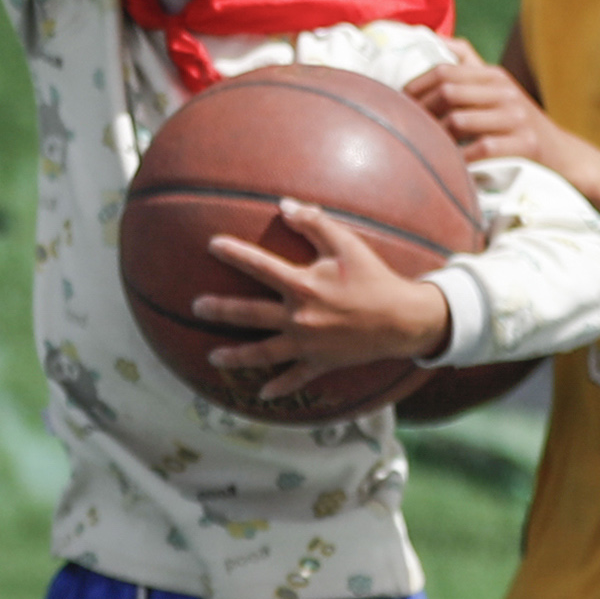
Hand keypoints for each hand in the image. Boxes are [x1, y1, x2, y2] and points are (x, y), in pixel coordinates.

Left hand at [198, 200, 457, 406]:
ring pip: (263, 353)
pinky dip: (280, 387)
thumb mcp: (347, 243)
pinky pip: (296, 378)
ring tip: (213, 357)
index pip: (259, 266)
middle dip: (219, 310)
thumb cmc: (374, 277)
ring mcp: (308, 344)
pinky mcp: (321, 362)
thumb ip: (315, 223)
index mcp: (303, 286)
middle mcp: (299, 317)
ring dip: (236, 356)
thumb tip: (284, 205)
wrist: (403, 318)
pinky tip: (262, 394)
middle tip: (196, 307)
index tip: (212, 245)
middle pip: (249, 314)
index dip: (234, 254)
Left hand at [406, 46, 581, 185]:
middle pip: (447, 93)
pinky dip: (460, 159)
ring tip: (425, 147)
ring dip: (436, 137)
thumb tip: (437, 38)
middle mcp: (505, 91)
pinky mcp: (525, 144)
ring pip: (459, 121)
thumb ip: (469, 64)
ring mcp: (516, 117)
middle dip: (421, 112)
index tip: (399, 103)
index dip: (415, 87)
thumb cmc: (516, 122)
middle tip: (408, 128)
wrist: (562, 155)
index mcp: (493, 76)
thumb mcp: (497, 88)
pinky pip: (481, 149)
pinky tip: (449, 166)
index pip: (444, 71)